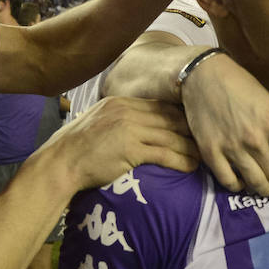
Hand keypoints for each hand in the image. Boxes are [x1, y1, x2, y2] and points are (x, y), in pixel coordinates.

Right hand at [49, 95, 198, 191]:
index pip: (159, 106)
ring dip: (191, 147)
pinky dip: (181, 160)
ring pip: (171, 136)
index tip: (195, 124)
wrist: (60, 163)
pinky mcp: (131, 149)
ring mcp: (130, 129)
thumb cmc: (76, 148)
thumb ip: (118, 119)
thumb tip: (136, 126)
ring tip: (206, 156)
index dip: (180, 115)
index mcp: (120, 102)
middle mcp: (127, 111)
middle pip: (169, 118)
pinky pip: (164, 154)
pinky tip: (192, 167)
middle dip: (191, 129)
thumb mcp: (98, 122)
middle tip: (208, 139)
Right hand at [182, 53, 268, 200]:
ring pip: (254, 182)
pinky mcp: (210, 152)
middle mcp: (255, 139)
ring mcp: (231, 147)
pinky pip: (227, 180)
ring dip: (264, 190)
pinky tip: (241, 183)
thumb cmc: (240, 84)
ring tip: (268, 192)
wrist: (202, 75)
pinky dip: (237, 186)